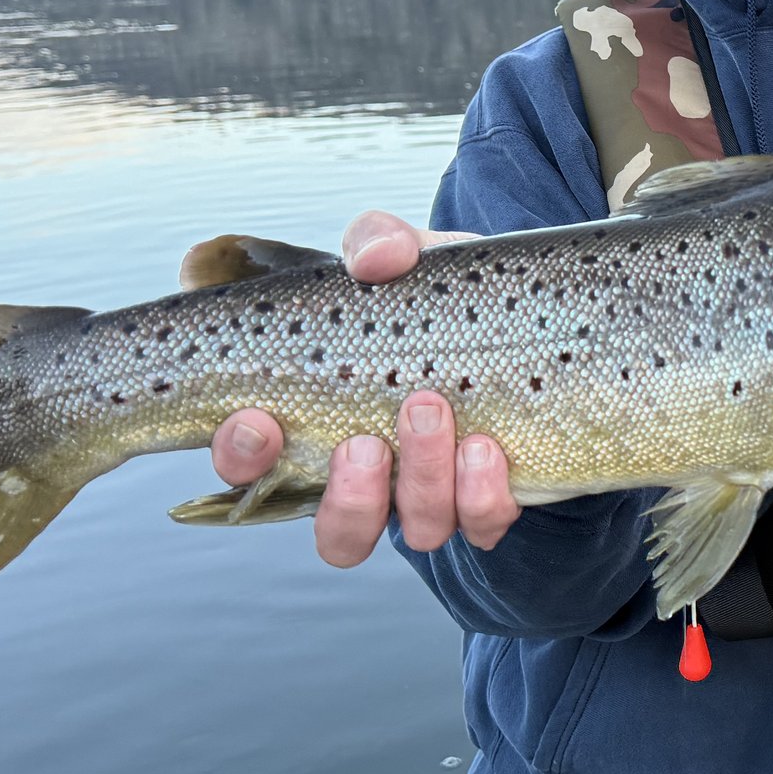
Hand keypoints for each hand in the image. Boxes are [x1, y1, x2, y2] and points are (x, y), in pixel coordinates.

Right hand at [206, 211, 518, 565]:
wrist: (529, 313)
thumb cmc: (439, 292)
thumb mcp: (407, 255)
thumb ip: (377, 240)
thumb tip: (373, 259)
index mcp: (318, 423)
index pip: (252, 470)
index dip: (242, 460)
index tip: (259, 420)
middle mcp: (370, 477)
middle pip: (338, 533)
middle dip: (349, 495)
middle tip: (365, 441)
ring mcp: (431, 495)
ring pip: (412, 533)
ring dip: (418, 485)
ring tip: (431, 413)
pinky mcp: (488, 498)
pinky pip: (481, 524)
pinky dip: (481, 497)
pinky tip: (488, 450)